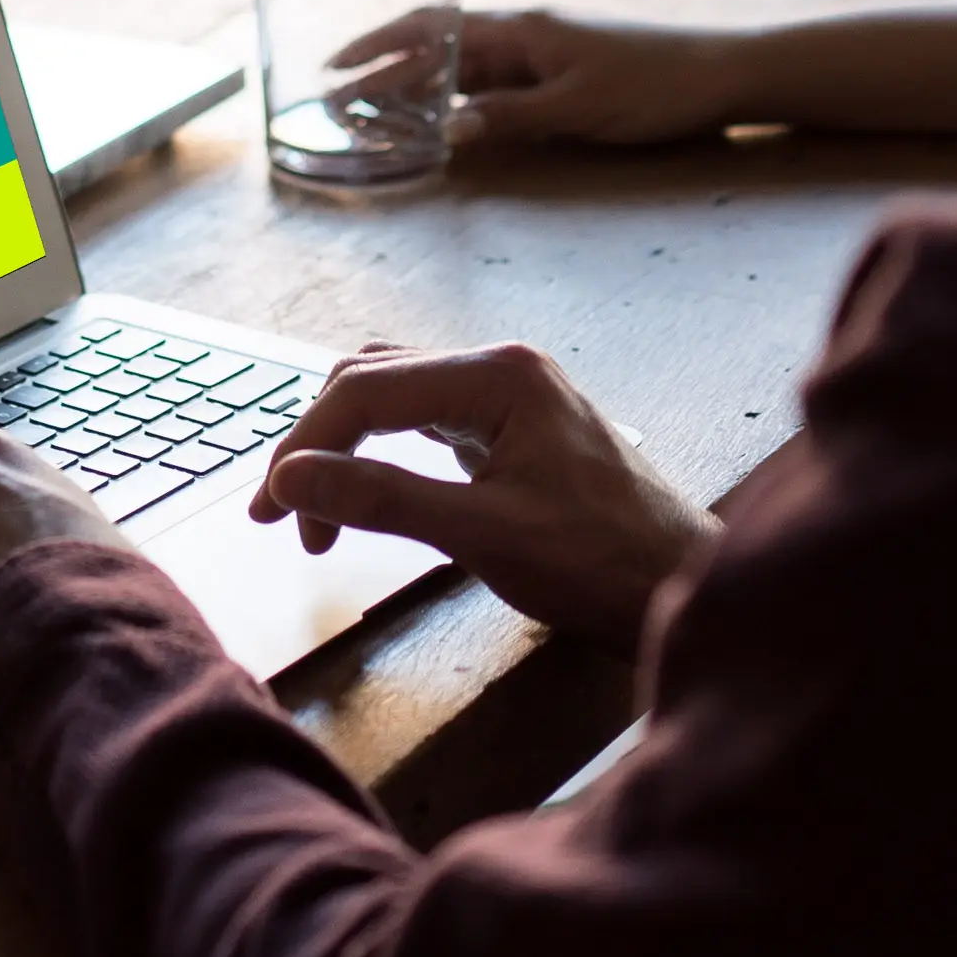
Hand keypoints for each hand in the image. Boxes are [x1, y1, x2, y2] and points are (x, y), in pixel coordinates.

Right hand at [250, 343, 712, 645]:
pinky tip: (369, 491)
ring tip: (317, 513)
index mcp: (497, 375)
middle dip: (318, 445)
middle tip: (284, 518)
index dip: (305, 447)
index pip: (365, 390)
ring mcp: (509, 395)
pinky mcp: (513, 428)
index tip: (272, 511)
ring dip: (346, 447)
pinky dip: (382, 452)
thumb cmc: (603, 564)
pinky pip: (424, 419)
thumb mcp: (483, 535)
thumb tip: (292, 479)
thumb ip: (382, 499)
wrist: (685, 588)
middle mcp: (501, 367)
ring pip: (394, 396)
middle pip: (371, 380)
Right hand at [336, 8, 747, 148]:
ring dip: (417, 87)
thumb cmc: (654, 87)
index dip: (377, 45)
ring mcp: (541, 53)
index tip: (334, 66)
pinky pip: (493, 84)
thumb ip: (510, 116)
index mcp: (521, 30)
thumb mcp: (579, 108)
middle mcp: (523, 34)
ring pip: (462, 67)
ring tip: (374, 115)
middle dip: (383, 70)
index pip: (432, 29)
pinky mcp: (560, 74)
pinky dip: (458, 100)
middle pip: (438, 47)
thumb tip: (445, 130)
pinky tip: (442, 121)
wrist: (723, 74)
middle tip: (337, 101)